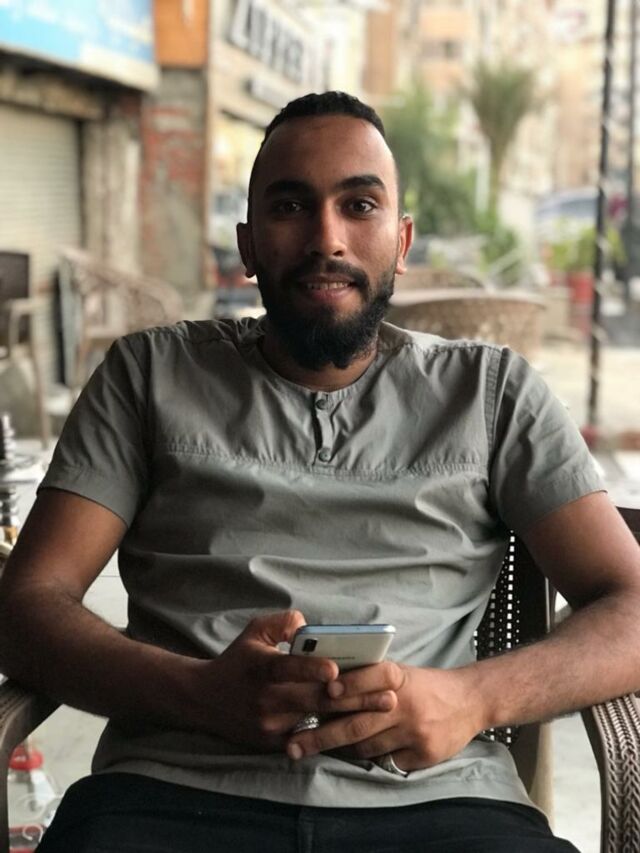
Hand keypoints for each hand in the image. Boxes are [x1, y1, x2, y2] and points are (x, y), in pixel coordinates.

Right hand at [194, 611, 396, 751]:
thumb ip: (281, 622)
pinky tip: (363, 726)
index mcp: (261, 668)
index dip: (310, 669)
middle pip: (315, 701)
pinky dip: (334, 731)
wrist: (203, 700)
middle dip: (354, 698)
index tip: (335, 669)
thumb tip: (305, 625)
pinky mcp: (272, 743)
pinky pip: (308, 737)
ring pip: (316, 722)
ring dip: (351, 716)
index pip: (287, 669)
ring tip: (383, 709)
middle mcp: (265, 699)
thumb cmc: (238, 659)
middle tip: (388, 695)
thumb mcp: (254, 631)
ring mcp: (270, 725)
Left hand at [286, 662, 485, 771]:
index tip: (325, 692)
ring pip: (366, 746)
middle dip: (320, 736)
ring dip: (342, 747)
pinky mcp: (424, 754)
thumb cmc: (422, 685)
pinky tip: (361, 751)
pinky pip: (385, 761)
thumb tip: (324, 686)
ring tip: (317, 746)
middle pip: (357, 722)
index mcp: (399, 677)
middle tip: (292, 746)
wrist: (468, 700)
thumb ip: (368, 677)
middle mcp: (406, 704)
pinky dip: (370, 757)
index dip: (349, 684)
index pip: (372, 676)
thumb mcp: (399, 672)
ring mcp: (415, 732)